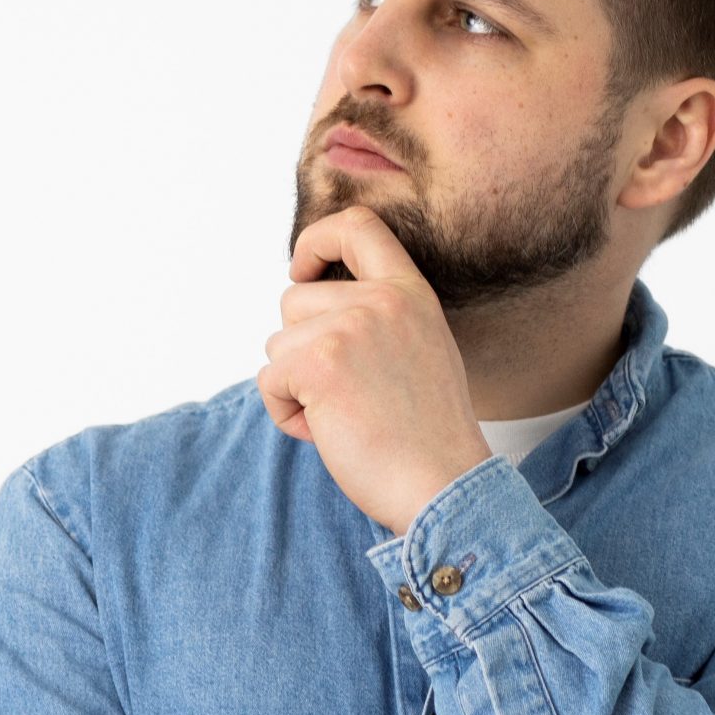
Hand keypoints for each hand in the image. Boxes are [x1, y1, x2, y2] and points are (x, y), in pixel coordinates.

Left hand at [258, 205, 491, 536]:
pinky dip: (286, 414)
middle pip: (294, 299)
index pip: (358, 226)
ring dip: (294, 386)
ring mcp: (351, 328)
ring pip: (278, 344)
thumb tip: (312, 304)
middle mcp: (383, 301)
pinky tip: (328, 432)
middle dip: (300, 349)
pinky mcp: (320, 363)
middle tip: (346, 395)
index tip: (303, 271)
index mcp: (411, 294)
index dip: (316, 241)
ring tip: (344, 416)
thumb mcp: (417, 352)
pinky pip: (269, 381)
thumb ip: (377, 319)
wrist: (444, 488)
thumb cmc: (425, 438)